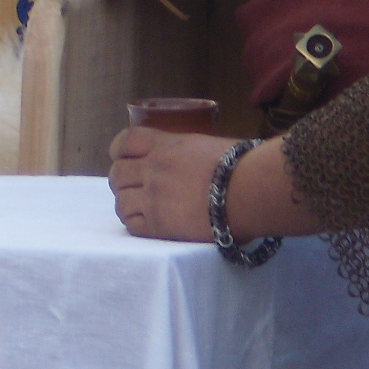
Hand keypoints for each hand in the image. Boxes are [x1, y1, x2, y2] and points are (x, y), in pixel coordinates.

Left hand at [108, 126, 229, 240]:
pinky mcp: (159, 225)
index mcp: (164, 145)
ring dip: (127, 203)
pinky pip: (132, 225)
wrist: (251, 191)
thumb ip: (183, 150)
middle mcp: (152, 168)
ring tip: (140, 208)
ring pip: (120, 200)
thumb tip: (183, 158)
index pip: (124, 142)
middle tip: (135, 187)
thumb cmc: (240, 164)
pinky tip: (147, 223)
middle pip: (117, 173)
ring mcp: (153, 197)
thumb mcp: (204, 145)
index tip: (123, 158)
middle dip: (122, 180)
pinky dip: (135, 223)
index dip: (119, 151)